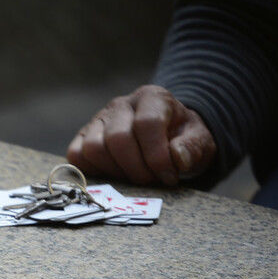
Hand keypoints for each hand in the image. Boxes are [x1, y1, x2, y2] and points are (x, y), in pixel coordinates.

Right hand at [67, 85, 216, 185]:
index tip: (168, 177)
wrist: (168, 136)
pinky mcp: (84, 136)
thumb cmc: (183, 139)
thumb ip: (193, 148)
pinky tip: (115, 175)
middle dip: (136, 169)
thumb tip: (177, 158)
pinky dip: (93, 171)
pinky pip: (76, 156)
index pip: (146, 124)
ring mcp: (99, 119)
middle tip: (151, 180)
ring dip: (115, 172)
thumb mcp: (201, 142)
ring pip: (93, 148)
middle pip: (118, 139)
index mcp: (152, 98)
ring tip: (134, 178)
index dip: (157, 157)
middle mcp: (122, 104)